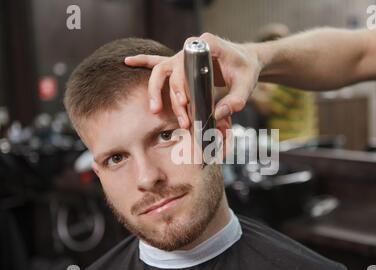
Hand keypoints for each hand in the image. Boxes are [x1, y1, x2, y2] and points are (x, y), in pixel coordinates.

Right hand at [124, 33, 261, 128]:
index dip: (183, 82)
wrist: (245, 61)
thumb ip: (236, 100)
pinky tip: (127, 62)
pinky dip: (142, 61)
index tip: (185, 102)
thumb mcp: (246, 85)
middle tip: (181, 116)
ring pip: (162, 71)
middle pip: (172, 70)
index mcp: (208, 45)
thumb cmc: (246, 70)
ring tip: (155, 110)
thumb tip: (217, 115)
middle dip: (173, 95)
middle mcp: (191, 49)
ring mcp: (183, 56)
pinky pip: (157, 61)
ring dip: (156, 91)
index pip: (189, 62)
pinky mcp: (180, 64)